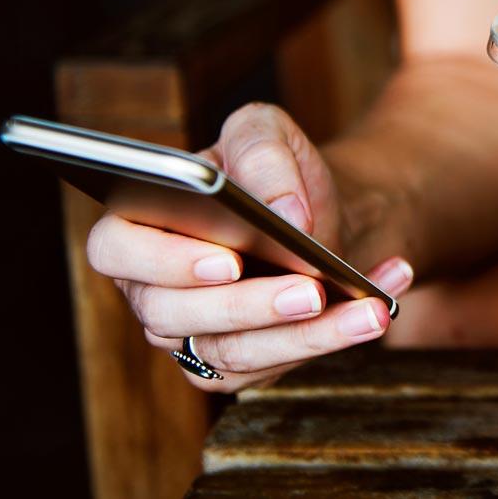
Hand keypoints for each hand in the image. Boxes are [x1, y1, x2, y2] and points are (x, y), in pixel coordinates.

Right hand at [87, 103, 413, 391]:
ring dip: (309, 335)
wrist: (321, 213)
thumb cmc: (275, 173)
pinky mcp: (238, 365)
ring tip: (369, 310)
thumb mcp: (268, 134)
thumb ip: (264, 154)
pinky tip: (380, 305)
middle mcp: (152, 289)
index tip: (228, 260)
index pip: (117, 250)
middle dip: (251, 305)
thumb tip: (286, 213)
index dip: (164, 260)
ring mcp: (192, 335)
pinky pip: (279, 364)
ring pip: (235, 353)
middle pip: (177, 315)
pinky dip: (337, 336)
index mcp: (137, 224)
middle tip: (311, 290)